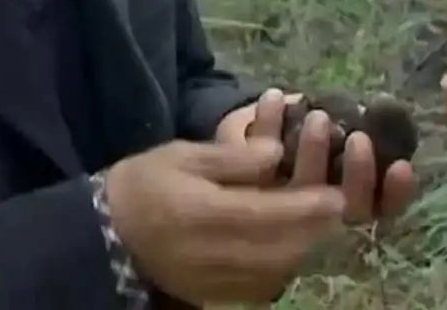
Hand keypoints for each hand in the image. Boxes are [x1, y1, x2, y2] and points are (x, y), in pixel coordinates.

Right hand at [104, 138, 344, 304]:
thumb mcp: (184, 155)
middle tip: (336, 206)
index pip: (267, 213)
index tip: (334, 194)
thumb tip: (277, 153)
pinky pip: (260, 286)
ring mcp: (214, 280)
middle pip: (279, 248)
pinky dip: (281, 267)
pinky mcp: (214, 294)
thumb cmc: (147, 183)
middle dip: (313, 229)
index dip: (305, 206)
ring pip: (275, 271)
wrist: (109, 232)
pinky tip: (289, 247)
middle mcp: (213, 253)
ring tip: (317, 224)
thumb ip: (232, 157)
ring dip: (301, 248)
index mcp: (203, 213)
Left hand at [223, 89, 418, 224]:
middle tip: (359, 137)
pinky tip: (273, 96)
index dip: (395, 194)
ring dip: (314, 154)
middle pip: (345, 209)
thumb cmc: (301, 130)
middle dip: (358, 175)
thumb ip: (353, 124)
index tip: (403, 166)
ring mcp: (277, 204)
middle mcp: (314, 212)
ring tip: (317, 116)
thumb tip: (372, 110)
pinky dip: (267, 126)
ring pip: (300, 195)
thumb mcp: (334, 128)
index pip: (378, 208)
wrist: (246, 129)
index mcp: (344, 201)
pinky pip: (253, 161)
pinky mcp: (240, 184)